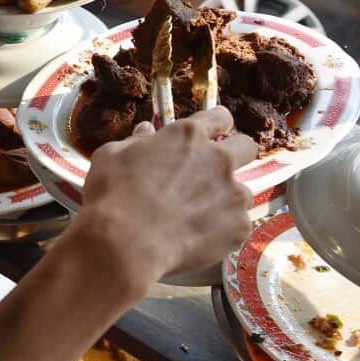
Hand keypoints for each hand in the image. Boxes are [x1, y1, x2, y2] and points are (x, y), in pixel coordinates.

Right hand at [76, 107, 258, 283]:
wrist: (125, 243)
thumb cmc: (113, 194)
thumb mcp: (112, 156)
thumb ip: (136, 141)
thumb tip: (146, 131)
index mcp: (188, 136)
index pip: (219, 117)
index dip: (216, 124)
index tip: (212, 132)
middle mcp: (219, 159)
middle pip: (247, 146)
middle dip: (236, 154)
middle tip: (213, 170)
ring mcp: (233, 194)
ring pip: (242, 191)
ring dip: (224, 198)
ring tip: (197, 215)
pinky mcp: (239, 226)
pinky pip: (236, 224)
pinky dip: (221, 229)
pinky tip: (196, 237)